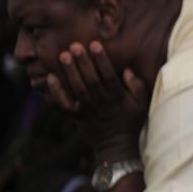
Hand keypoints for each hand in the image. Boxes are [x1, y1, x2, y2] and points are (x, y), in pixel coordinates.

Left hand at [47, 41, 148, 160]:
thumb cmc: (130, 122)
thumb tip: (126, 70)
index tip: (96, 45)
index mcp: (118, 98)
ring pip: (77, 89)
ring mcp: (87, 110)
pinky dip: (56, 92)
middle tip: (75, 45)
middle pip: (91, 80)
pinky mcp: (76, 116)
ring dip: (70, 72)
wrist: (116, 146)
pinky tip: (50, 78)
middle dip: (83, 62)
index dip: (102, 60)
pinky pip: (64, 104)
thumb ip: (137, 86)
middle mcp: (102, 102)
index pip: (109, 76)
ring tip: (64, 55)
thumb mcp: (142, 104)